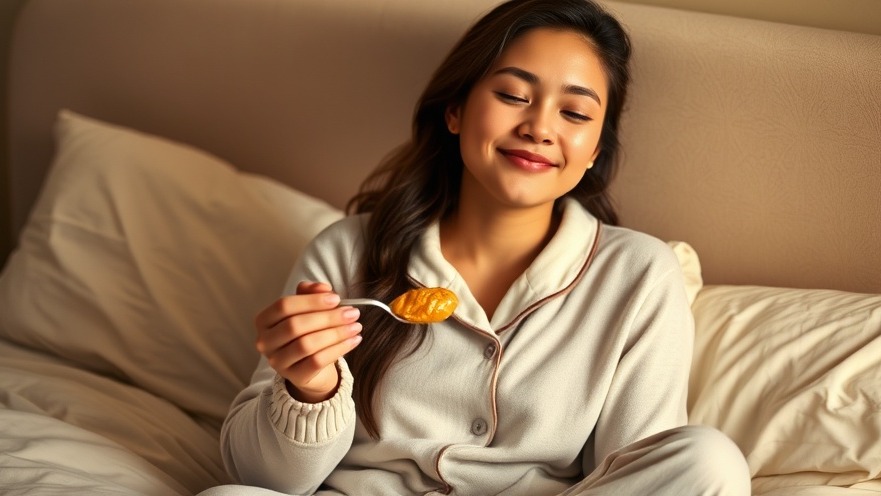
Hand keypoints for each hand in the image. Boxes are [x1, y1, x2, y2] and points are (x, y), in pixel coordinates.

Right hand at [254, 281, 361, 402]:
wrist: (312, 367)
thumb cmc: (308, 331)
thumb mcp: (309, 309)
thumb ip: (312, 293)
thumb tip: (323, 288)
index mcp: (264, 320)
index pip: (284, 306)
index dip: (311, 301)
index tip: (336, 298)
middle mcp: (265, 342)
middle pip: (295, 326)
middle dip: (328, 318)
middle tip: (353, 313)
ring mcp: (278, 362)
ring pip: (306, 345)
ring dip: (336, 333)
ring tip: (356, 327)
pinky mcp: (295, 377)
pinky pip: (317, 361)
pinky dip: (338, 349)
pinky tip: (354, 340)